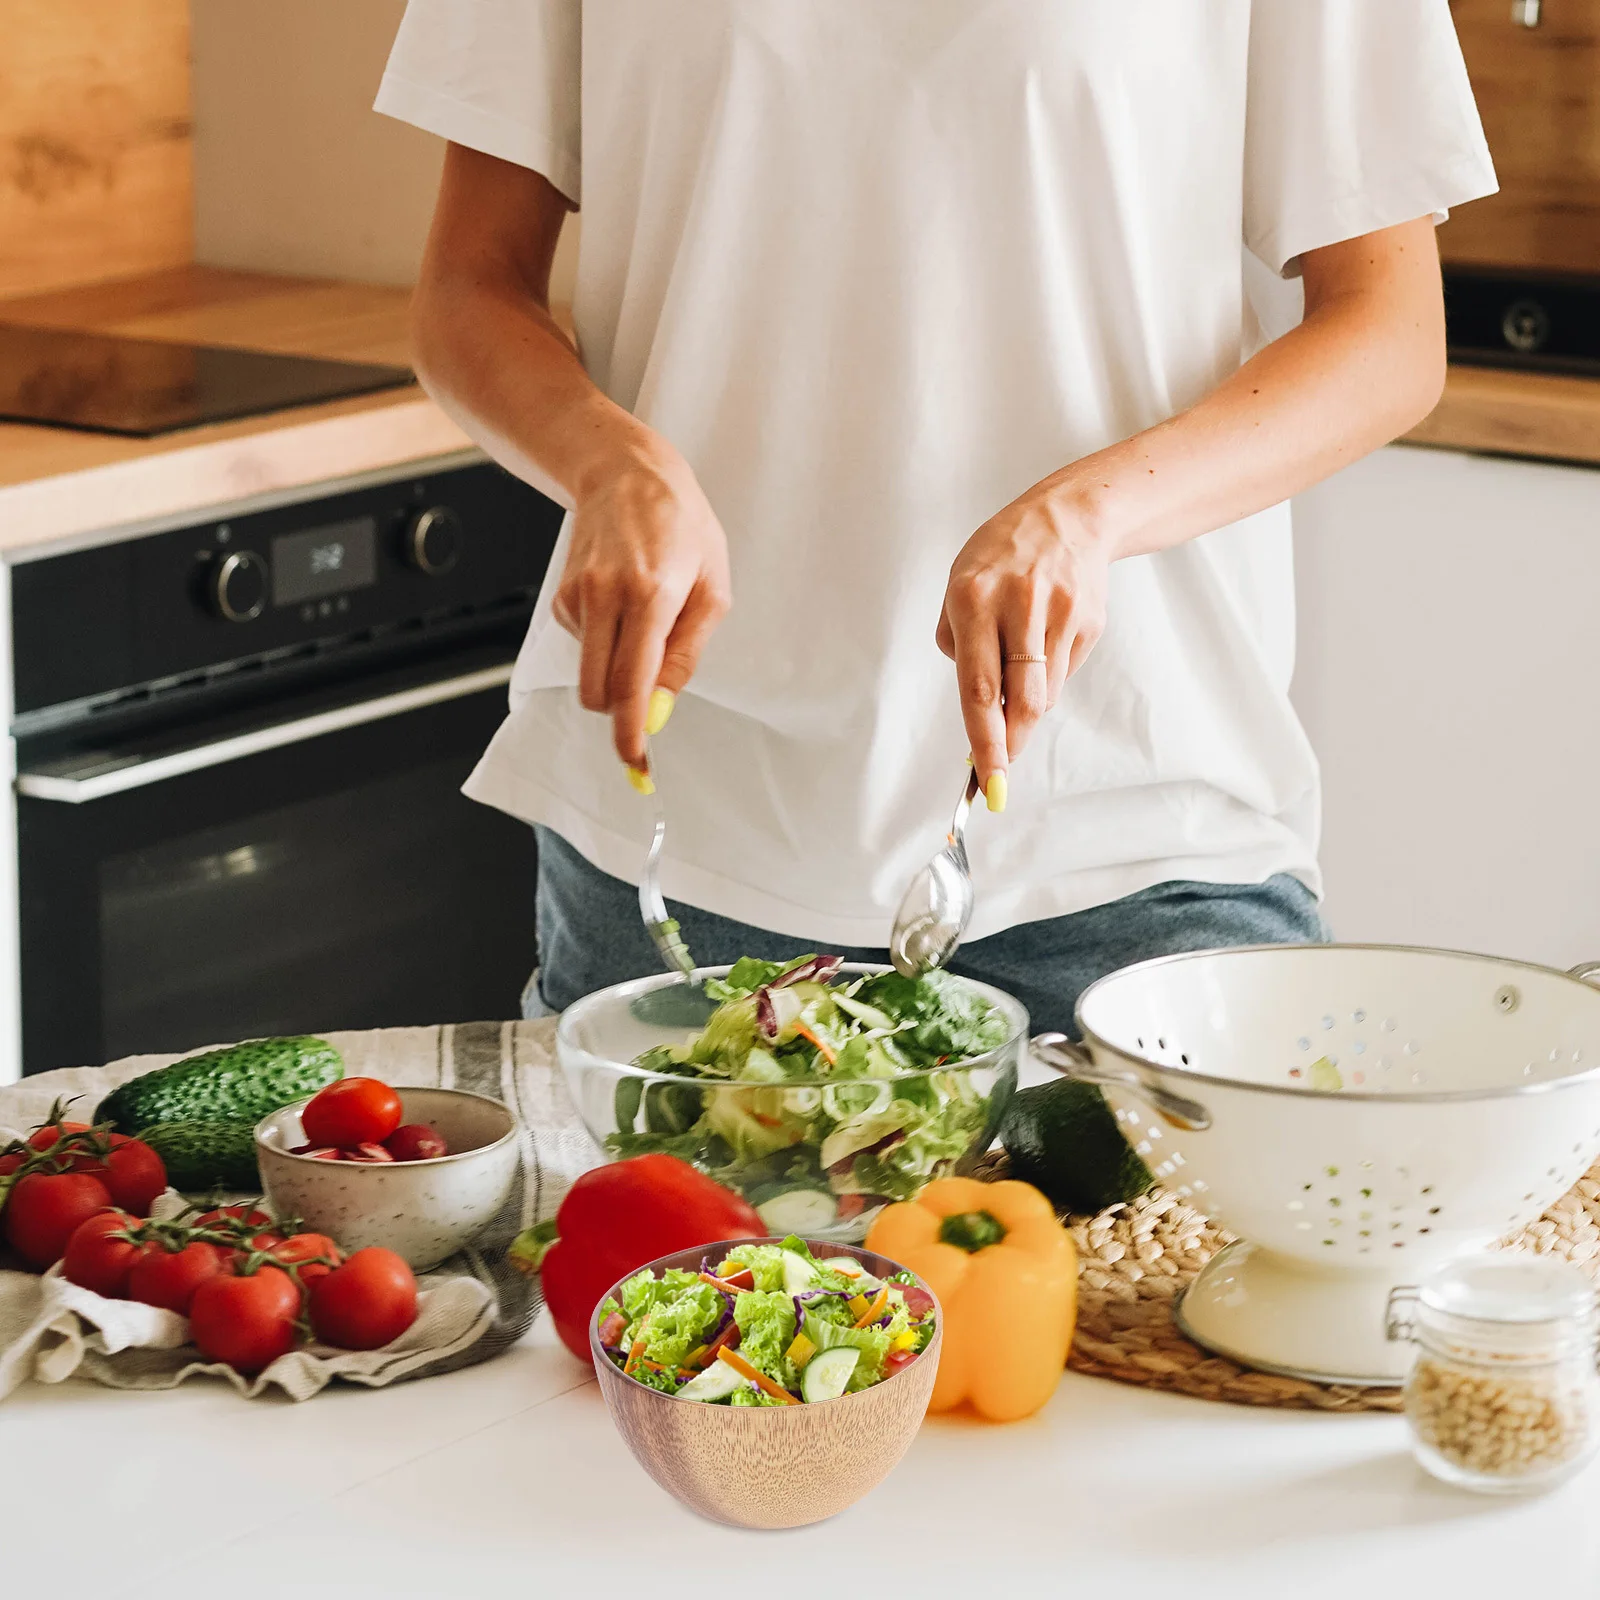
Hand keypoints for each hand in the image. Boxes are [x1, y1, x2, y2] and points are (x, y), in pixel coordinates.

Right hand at [551, 435, 730, 774]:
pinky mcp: (560, 598)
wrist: (626, 474)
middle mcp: (605, 596)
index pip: (631, 682)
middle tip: (645, 711)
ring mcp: (576, 597)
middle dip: (618, 712)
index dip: (629, 731)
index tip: (634, 762)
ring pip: (590, 672)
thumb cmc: (681, 527)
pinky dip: (604, 643)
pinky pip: (583, 647)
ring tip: (645, 619)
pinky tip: (622, 605)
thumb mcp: (712, 589)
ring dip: (616, 668)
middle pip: (597, 691)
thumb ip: (686, 654)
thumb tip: (659, 708)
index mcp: (651, 595)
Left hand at [936, 483, 1110, 806]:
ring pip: (1045, 693)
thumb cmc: (1001, 558)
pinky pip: (1062, 673)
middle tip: (999, 772)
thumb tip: (979, 708)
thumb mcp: (958, 585)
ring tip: (1016, 690)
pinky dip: (1046, 679)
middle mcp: (1019, 606)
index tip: (986, 778)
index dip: (983, 740)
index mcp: (973, 598)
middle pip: (1021, 700)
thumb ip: (957, 642)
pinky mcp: (1087, 622)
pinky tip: (1040, 650)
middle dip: (1010, 744)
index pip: (979, 687)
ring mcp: (1059, 614)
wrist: (1068, 517)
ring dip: (1027, 711)